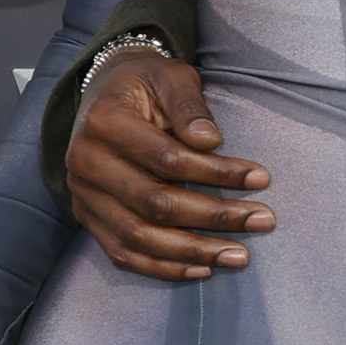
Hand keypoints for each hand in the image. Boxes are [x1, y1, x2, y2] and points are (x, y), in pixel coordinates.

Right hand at [66, 52, 272, 277]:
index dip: (216, 172)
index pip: (167, 158)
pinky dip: (163, 268)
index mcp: (104, 121)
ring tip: (239, 255)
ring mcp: (82, 194)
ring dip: (194, 251)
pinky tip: (202, 268)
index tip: (261, 178)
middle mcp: (85, 161)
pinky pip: (124, 254)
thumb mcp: (170, 77)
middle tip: (262, 220)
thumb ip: (189, 105)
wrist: (103, 95)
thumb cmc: (146, 85)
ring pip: (139, 236)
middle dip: (215, 217)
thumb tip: (211, 141)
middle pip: (155, 203)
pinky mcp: (87, 217)